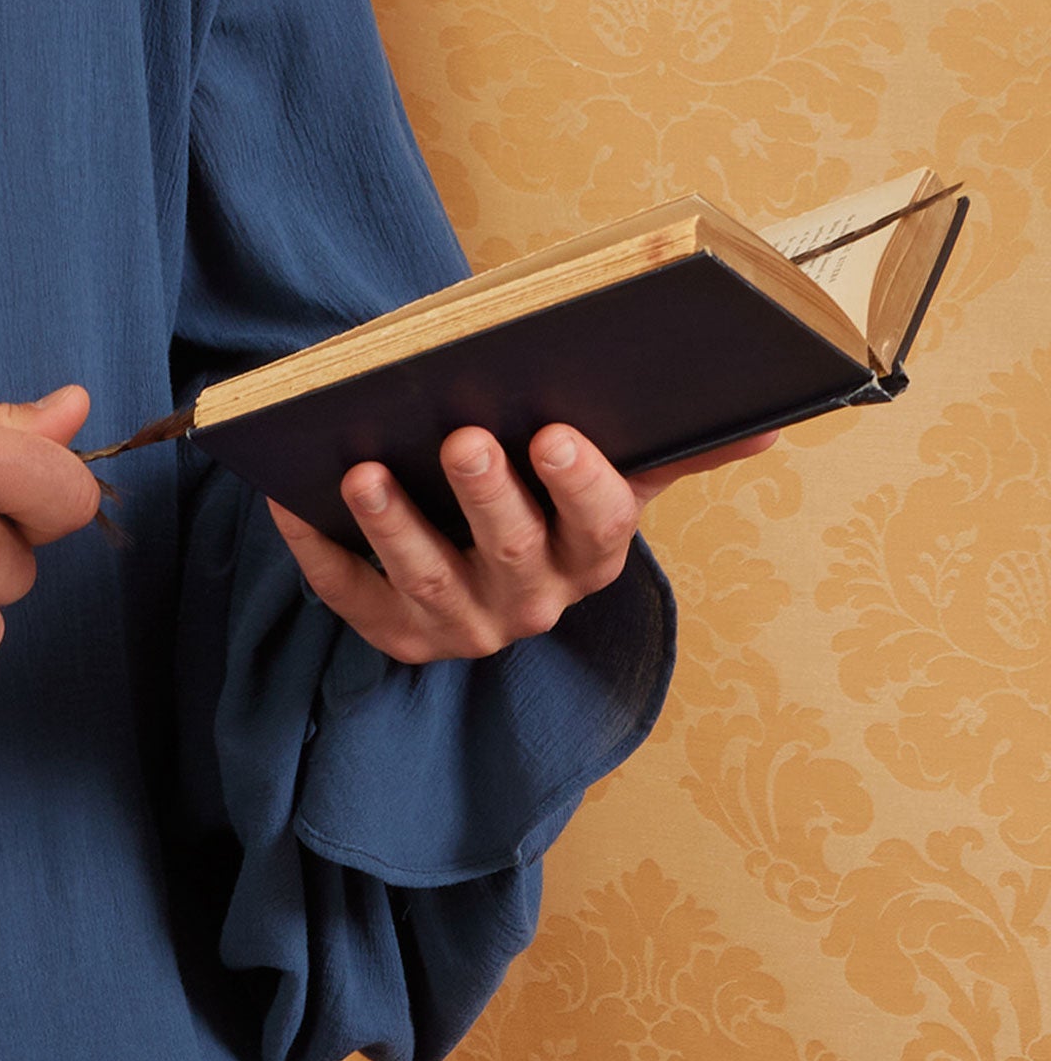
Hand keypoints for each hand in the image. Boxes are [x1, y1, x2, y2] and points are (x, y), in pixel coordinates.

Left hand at [266, 421, 781, 666]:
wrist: (475, 556)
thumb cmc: (547, 494)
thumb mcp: (614, 473)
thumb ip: (681, 449)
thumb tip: (768, 427)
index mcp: (590, 556)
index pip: (600, 527)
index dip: (580, 484)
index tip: (555, 433)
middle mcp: (531, 603)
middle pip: (512, 554)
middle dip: (487, 497)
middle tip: (464, 438)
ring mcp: (460, 625)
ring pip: (427, 580)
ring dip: (395, 526)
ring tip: (364, 471)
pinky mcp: (392, 633)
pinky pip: (350, 596)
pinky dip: (320, 550)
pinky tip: (292, 498)